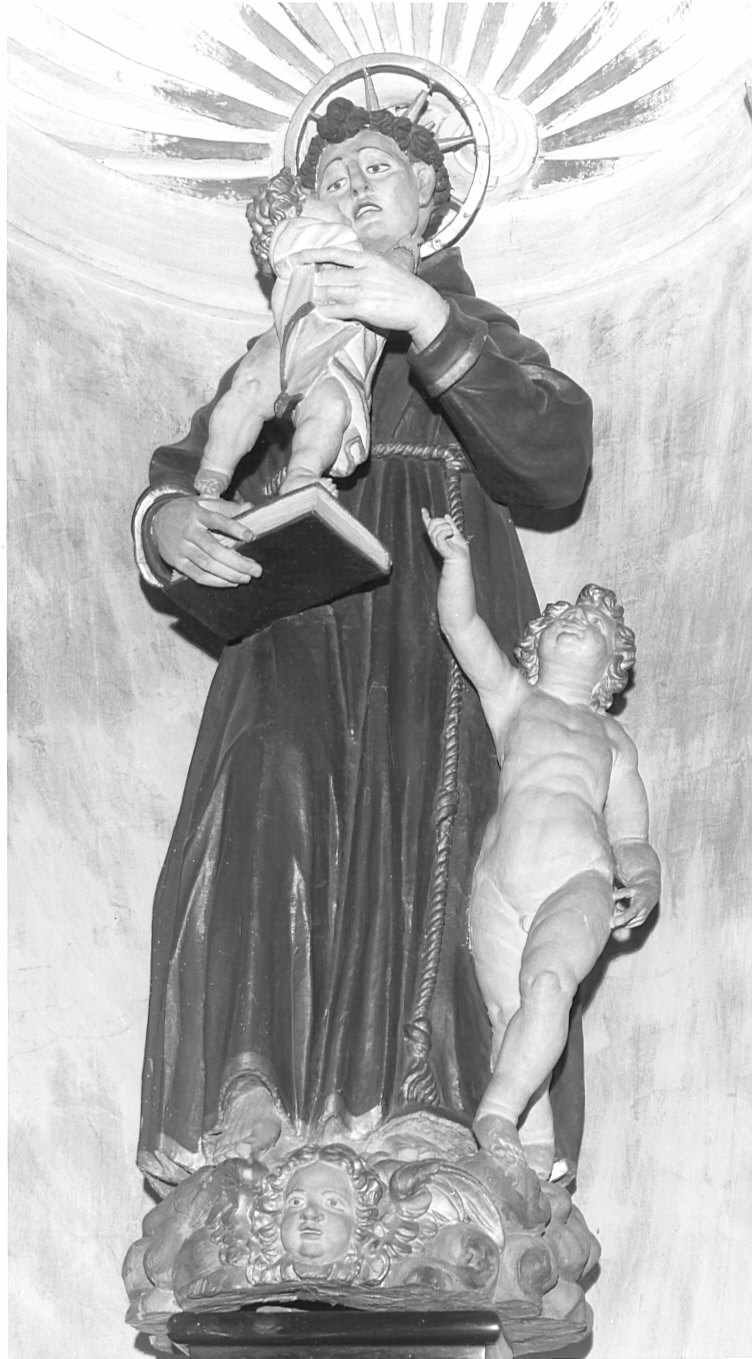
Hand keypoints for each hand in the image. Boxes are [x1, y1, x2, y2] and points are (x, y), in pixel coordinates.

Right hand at [151, 496, 261, 587]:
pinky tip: (231, 582)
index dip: (234, 528)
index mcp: (197, 514)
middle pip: (214, 549)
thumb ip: (227, 507)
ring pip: (208, 565)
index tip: (251, 536)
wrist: (156, 521)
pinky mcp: (177, 562)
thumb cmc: (187, 511)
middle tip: (257, 569)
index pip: (217, 520)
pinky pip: (198, 576)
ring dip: (230, 574)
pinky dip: (216, 581)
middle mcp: (188, 531)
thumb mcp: (204, 502)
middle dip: (238, 562)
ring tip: (247, 577)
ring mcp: (181, 548)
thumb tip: (251, 507)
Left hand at [289, 246, 449, 348]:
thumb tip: (344, 264)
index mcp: (368, 259)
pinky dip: (326, 310)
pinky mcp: (362, 309)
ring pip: (329, 291)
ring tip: (312, 298)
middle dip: (314, 280)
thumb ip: (363, 264)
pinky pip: (337, 309)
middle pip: (328, 274)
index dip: (313, 254)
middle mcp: (363, 273)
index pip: (334, 253)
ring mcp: (362, 291)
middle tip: (305, 284)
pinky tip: (321, 311)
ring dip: (318, 296)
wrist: (419, 305)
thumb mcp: (384, 266)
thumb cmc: (402, 286)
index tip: (298, 257)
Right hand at [421, 509, 469, 561]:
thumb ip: (451, 524)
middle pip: (431, 524)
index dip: (425, 516)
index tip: (423, 509)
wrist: (461, 558)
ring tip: (451, 531)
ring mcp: (437, 543)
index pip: (429, 524)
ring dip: (445, 527)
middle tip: (449, 526)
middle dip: (440, 520)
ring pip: (435, 529)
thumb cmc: (459, 548)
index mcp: (438, 534)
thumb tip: (446, 515)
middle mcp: (435, 538)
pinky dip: (446, 532)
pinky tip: (451, 533)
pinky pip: (439, 536)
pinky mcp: (440, 547)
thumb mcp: (456, 532)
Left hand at [611, 879, 658, 935]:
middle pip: (627, 921)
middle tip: (612, 909)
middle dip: (617, 918)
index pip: (630, 914)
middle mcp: (642, 914)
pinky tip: (620, 910)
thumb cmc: (640, 890)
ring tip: (618, 906)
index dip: (621, 919)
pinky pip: (627, 924)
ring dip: (619, 918)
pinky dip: (622, 919)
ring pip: (626, 924)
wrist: (651, 893)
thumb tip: (611, 897)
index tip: (612, 923)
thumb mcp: (631, 888)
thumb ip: (621, 893)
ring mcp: (641, 919)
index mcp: (640, 904)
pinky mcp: (639, 922)